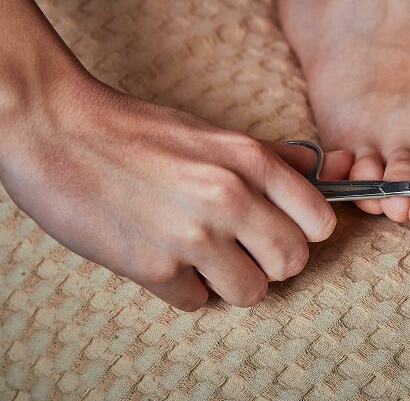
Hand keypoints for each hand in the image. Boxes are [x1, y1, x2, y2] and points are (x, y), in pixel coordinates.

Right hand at [0, 74, 351, 310]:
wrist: (61, 131)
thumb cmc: (141, 131)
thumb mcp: (215, 133)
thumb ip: (274, 156)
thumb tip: (324, 168)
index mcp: (250, 160)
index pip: (320, 222)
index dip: (304, 231)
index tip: (283, 229)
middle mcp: (229, 197)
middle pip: (293, 262)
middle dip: (271, 261)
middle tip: (243, 248)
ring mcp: (192, 235)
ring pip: (253, 292)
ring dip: (232, 282)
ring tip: (205, 258)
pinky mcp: (154, 267)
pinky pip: (196, 302)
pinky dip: (184, 288)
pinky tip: (166, 261)